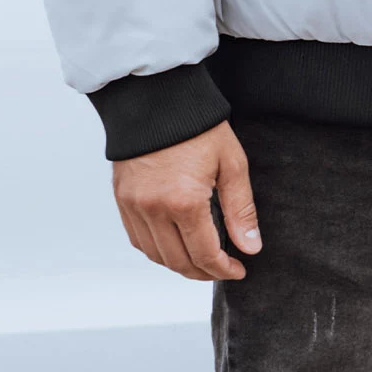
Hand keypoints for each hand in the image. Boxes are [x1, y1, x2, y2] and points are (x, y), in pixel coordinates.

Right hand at [112, 121, 260, 282]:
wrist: (156, 99)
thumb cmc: (198, 126)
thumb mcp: (231, 164)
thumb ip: (240, 210)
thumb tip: (250, 247)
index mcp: (184, 202)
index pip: (205, 255)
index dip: (224, 270)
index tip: (238, 271)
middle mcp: (154, 209)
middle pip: (178, 261)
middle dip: (203, 273)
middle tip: (222, 270)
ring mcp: (134, 205)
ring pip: (156, 255)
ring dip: (179, 265)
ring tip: (200, 262)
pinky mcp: (122, 199)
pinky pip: (138, 239)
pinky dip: (157, 250)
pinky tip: (174, 246)